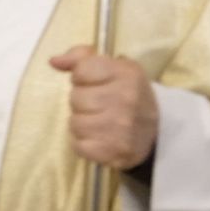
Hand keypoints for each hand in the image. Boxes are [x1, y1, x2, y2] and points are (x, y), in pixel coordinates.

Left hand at [49, 46, 157, 171]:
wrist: (155, 133)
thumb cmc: (129, 95)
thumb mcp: (115, 68)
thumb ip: (83, 58)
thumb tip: (54, 61)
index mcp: (127, 73)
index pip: (81, 71)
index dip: (82, 77)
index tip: (95, 83)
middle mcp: (125, 99)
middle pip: (75, 97)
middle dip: (82, 101)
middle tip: (100, 105)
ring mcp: (120, 128)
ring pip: (74, 122)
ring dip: (82, 123)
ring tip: (99, 122)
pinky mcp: (113, 152)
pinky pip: (77, 145)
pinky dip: (84, 143)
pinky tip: (99, 138)